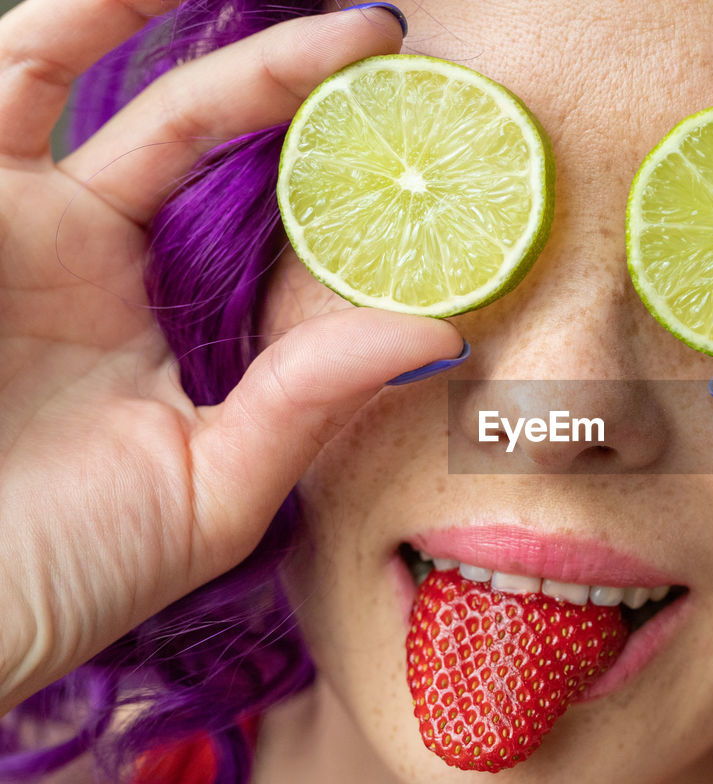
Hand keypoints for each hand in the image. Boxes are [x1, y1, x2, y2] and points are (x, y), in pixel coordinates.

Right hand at [0, 0, 463, 712]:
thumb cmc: (63, 570)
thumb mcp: (213, 491)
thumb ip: (311, 404)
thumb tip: (440, 332)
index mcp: (172, 325)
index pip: (266, 225)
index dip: (337, 178)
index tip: (427, 139)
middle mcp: (101, 261)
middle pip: (204, 133)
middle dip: (292, 77)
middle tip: (382, 36)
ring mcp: (25, 224)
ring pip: (96, 81)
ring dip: (164, 17)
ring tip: (288, 6)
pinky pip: (6, 78)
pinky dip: (66, 26)